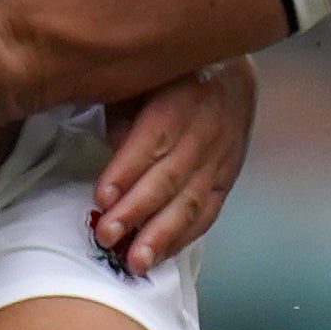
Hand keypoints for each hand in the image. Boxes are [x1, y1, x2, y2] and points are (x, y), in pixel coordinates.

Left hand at [93, 59, 254, 272]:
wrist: (230, 67)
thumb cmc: (169, 73)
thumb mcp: (144, 75)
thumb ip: (126, 110)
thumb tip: (111, 151)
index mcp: (183, 97)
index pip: (153, 139)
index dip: (126, 171)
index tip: (101, 197)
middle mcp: (208, 129)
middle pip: (170, 177)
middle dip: (137, 211)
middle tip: (107, 236)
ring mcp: (223, 157)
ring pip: (190, 202)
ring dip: (161, 235)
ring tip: (135, 262)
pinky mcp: (229, 177)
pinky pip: (208, 213)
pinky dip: (183, 237)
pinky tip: (160, 255)